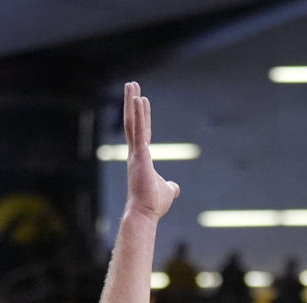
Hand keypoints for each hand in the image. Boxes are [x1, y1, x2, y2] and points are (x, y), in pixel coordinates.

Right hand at [124, 81, 179, 220]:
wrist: (145, 214)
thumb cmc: (154, 205)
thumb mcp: (168, 191)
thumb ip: (171, 186)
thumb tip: (176, 188)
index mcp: (141, 159)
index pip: (142, 132)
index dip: (143, 116)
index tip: (142, 100)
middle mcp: (135, 154)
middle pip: (133, 122)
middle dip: (132, 103)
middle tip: (132, 84)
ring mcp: (135, 153)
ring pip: (132, 122)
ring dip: (131, 102)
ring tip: (131, 84)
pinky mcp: (139, 155)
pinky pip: (138, 130)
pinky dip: (137, 114)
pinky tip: (138, 98)